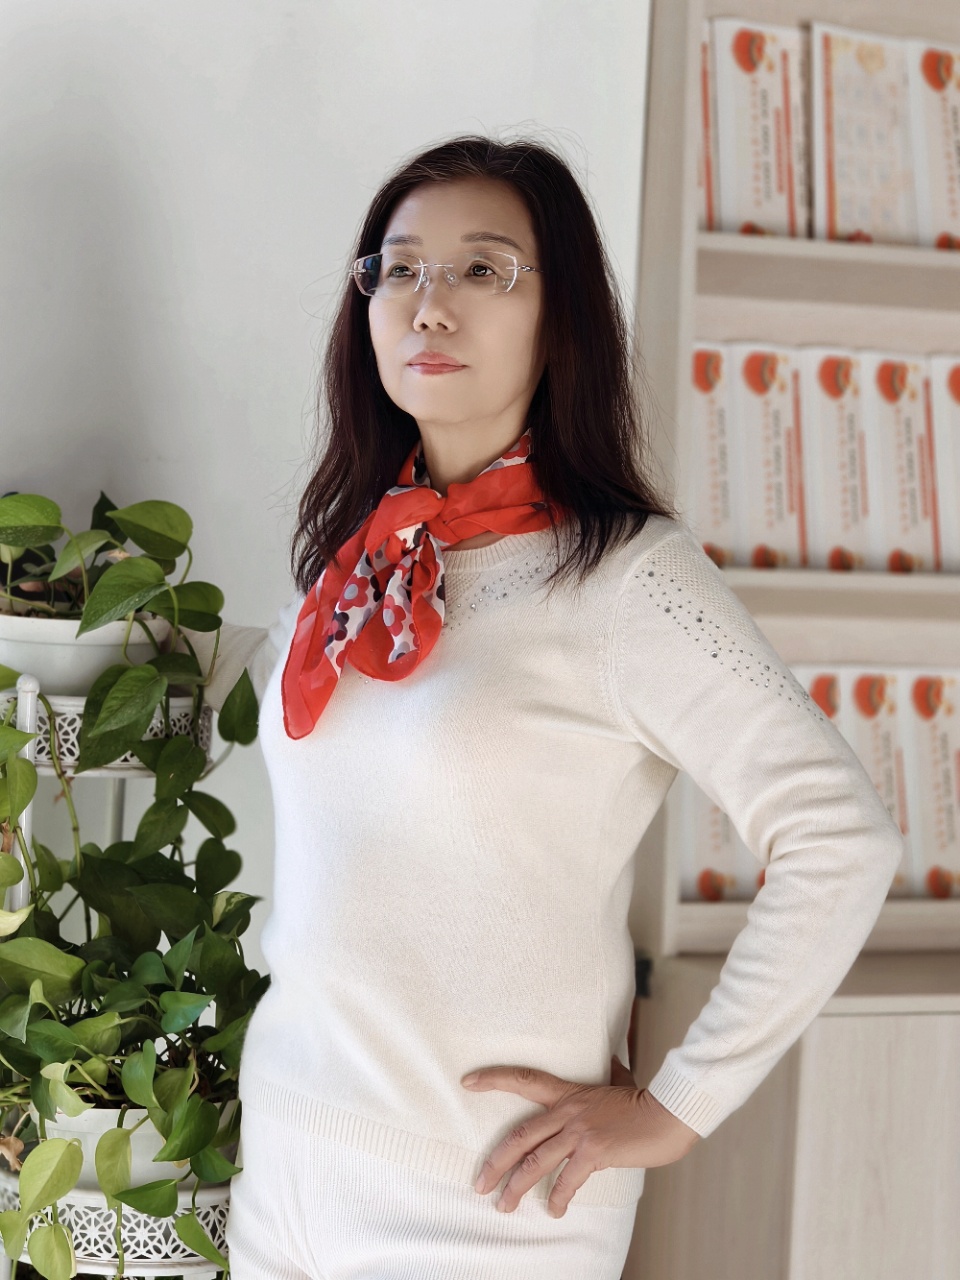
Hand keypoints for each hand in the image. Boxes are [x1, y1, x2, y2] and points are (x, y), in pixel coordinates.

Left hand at [461, 1054, 700, 1217]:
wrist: (667, 1113)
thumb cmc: (644, 1100)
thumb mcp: (619, 1079)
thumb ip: (607, 1071)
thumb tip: (609, 1057)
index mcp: (569, 1092)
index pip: (524, 1079)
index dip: (494, 1079)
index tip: (468, 1082)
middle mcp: (568, 1111)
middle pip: (520, 1136)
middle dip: (495, 1162)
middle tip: (479, 1184)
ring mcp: (580, 1131)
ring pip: (536, 1161)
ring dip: (516, 1187)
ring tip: (504, 1206)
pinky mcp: (595, 1151)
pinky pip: (567, 1180)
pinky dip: (558, 1198)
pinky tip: (554, 1210)